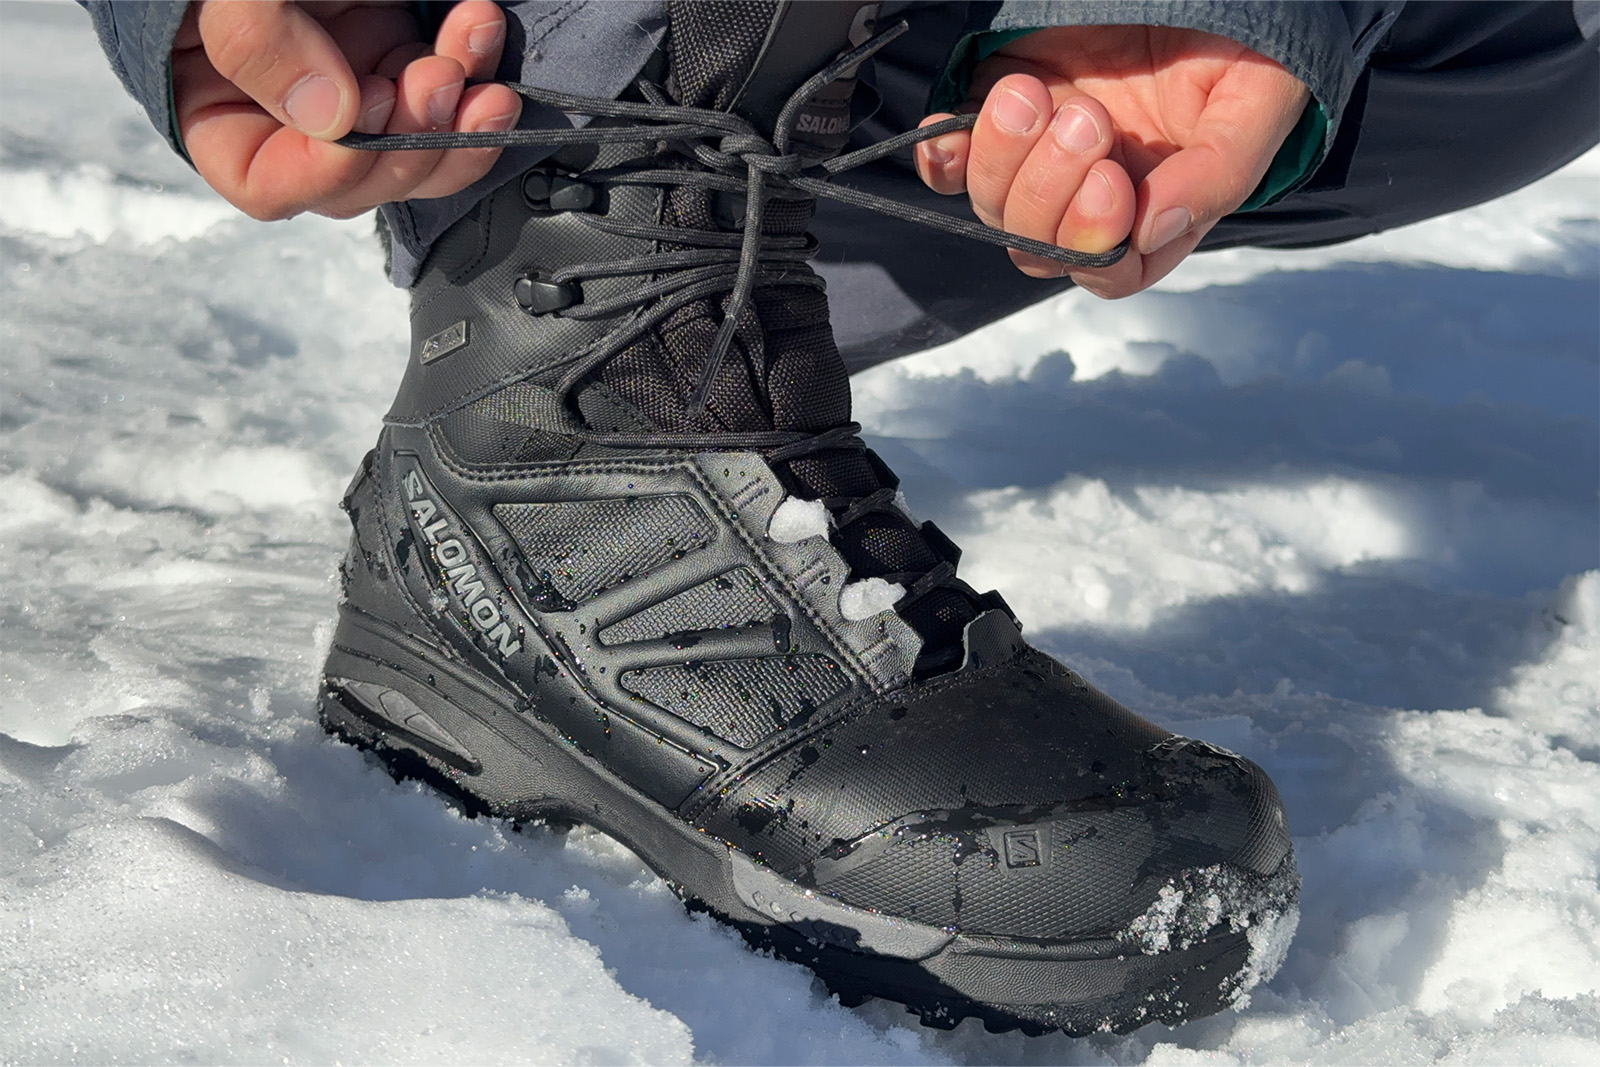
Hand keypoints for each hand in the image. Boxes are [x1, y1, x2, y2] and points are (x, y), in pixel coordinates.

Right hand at [173, 0, 522, 220]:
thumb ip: (257, 40)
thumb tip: (332, 118)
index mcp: (221, 109)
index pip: (266, 183)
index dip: (320, 172)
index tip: (362, 116)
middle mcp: (293, 119)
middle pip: (360, 181)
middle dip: (409, 139)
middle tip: (438, 77)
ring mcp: (356, 96)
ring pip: (419, 154)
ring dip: (459, 116)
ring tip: (474, 40)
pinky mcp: (406, 65)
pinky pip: (451, 103)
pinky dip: (475, 72)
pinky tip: (479, 27)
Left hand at [914, 26, 1309, 296]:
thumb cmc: (1242, 39)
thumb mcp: (1257, 100)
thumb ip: (1219, 173)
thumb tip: (1151, 230)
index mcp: (1156, 206)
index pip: (1113, 271)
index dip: (1098, 247)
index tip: (1112, 183)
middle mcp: (1092, 192)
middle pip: (1041, 245)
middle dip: (1052, 192)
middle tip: (1086, 117)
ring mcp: (1041, 154)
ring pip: (996, 204)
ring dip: (1004, 160)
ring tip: (1032, 96)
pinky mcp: (1001, 111)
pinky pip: (954, 161)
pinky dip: (945, 158)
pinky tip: (953, 134)